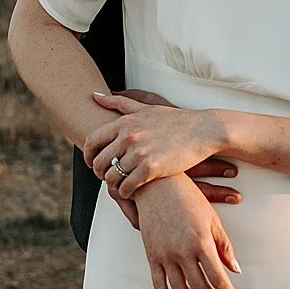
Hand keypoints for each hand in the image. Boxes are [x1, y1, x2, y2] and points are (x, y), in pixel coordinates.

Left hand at [89, 107, 238, 206]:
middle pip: (99, 162)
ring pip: (111, 177)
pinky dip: (125, 192)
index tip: (91, 163)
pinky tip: (131, 192)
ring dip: (113, 185)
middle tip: (107, 177)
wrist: (201, 131)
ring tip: (120, 185)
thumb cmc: (174, 120)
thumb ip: (119, 103)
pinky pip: (127, 187)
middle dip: (99, 173)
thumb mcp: (145, 107)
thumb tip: (94, 96)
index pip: (92, 141)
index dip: (87, 156)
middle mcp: (129, 136)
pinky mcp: (150, 169)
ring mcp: (139, 153)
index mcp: (125, 122)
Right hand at [133, 165, 242, 288]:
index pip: (218, 279)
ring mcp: (165, 255)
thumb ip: (224, 246)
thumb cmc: (187, 197)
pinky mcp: (152, 256)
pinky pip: (160, 287)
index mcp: (201, 241)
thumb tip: (235, 270)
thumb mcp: (211, 218)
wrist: (156, 184)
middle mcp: (183, 251)